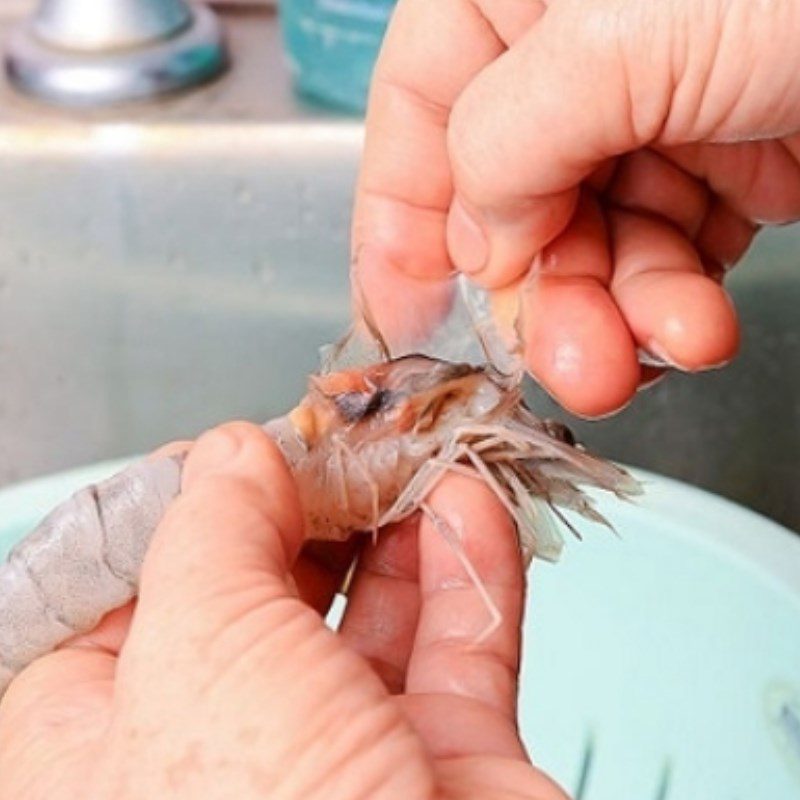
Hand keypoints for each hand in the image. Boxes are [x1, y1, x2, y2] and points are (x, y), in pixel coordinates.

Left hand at [0, 423, 566, 799]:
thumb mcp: (199, 650)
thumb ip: (212, 531)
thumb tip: (231, 455)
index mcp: (100, 743)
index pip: (135, 587)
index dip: (192, 503)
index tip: (247, 443)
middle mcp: (218, 752)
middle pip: (264, 590)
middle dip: (313, 503)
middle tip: (352, 436)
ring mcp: (342, 762)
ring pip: (370, 614)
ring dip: (401, 525)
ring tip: (418, 454)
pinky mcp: (448, 769)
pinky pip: (457, 648)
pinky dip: (469, 571)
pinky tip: (471, 508)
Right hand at [353, 0, 799, 416]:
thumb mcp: (620, 33)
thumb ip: (508, 141)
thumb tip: (475, 246)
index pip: (419, 116)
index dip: (400, 225)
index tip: (401, 323)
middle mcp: (573, 57)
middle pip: (509, 207)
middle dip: (535, 298)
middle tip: (560, 365)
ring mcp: (654, 113)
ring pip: (590, 249)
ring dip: (608, 319)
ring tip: (634, 361)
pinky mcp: (729, 164)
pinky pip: (667, 258)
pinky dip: (671, 309)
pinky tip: (691, 331)